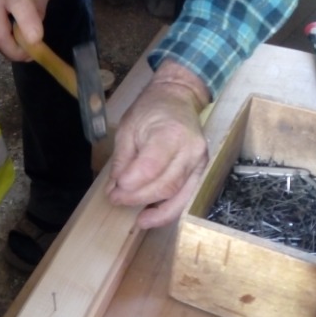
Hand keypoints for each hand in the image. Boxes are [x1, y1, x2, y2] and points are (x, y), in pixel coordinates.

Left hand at [106, 61, 209, 227]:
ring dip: (154, 210)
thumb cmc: (151, 109)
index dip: (131, 183)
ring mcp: (200, 162)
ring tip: (135, 218)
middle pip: (164, 185)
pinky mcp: (201, 171)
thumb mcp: (128, 127)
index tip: (113, 191)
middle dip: (137, 198)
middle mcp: (190, 150)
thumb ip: (122, 160)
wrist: (178, 97)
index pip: (151, 166)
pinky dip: (169, 211)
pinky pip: (186, 196)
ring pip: (177, 195)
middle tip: (116, 199)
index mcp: (170, 133)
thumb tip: (115, 188)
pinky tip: (152, 217)